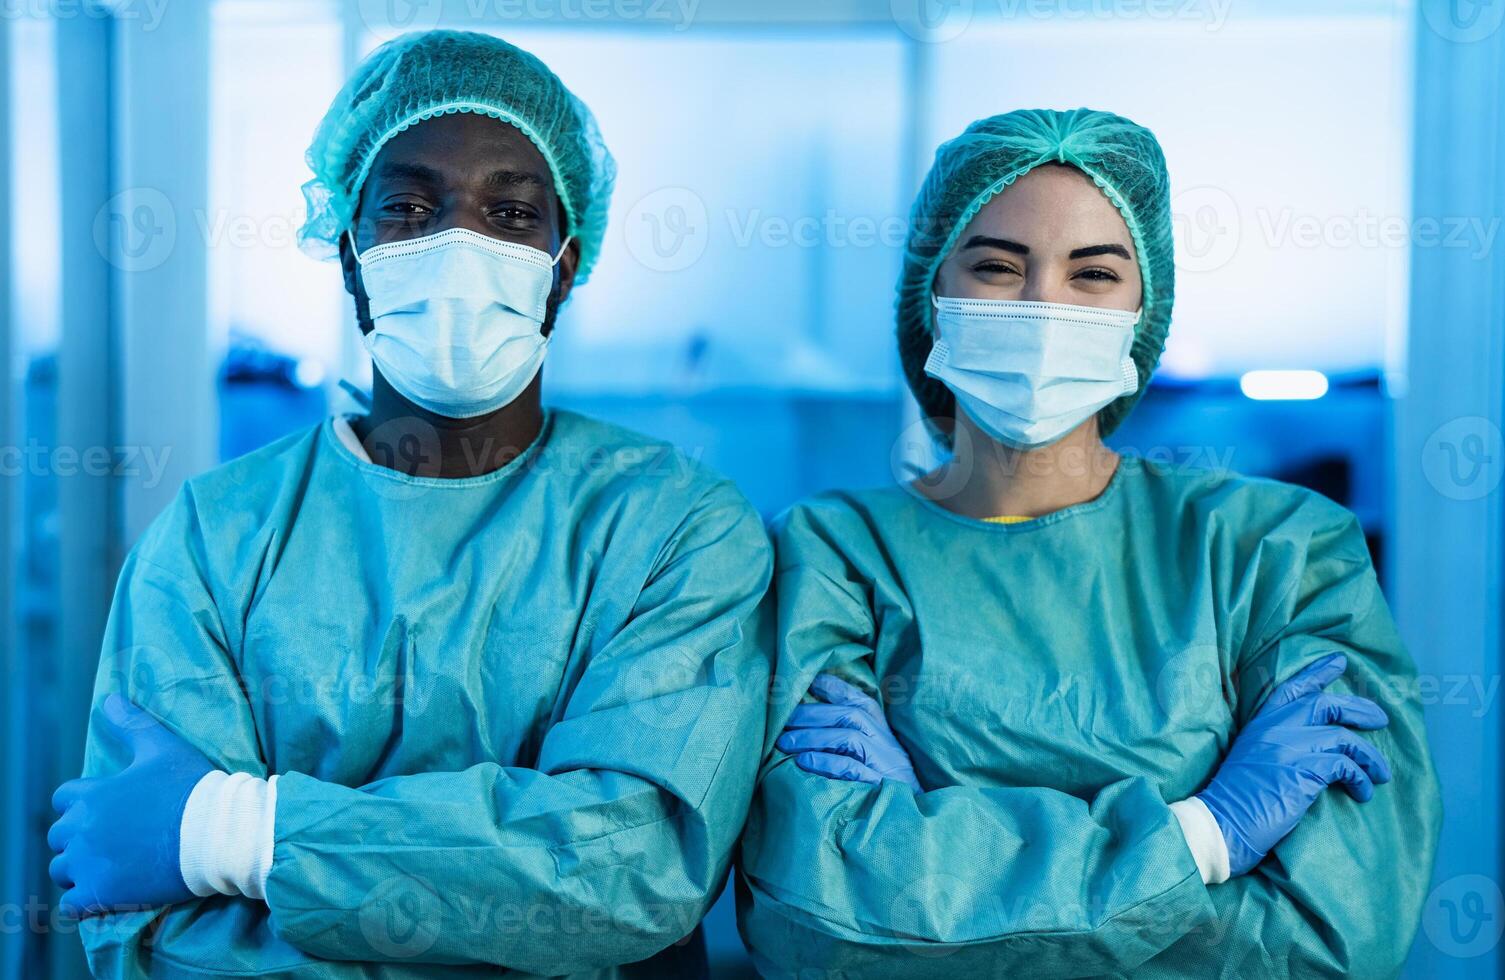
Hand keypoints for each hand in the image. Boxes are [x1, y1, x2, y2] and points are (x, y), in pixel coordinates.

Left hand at [48, 694, 215, 917]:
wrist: (220, 832)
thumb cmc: (193, 788)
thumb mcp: (164, 748)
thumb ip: (132, 724)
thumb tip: (110, 699)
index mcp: (92, 795)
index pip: (64, 798)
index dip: (83, 803)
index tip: (108, 809)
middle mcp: (82, 830)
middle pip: (59, 836)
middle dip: (79, 837)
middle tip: (112, 839)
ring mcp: (90, 864)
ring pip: (62, 870)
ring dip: (79, 868)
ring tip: (108, 867)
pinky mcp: (102, 894)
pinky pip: (72, 904)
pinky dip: (82, 901)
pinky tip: (103, 894)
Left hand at [775, 674, 921, 790]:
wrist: (913, 832)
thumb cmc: (885, 798)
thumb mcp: (874, 766)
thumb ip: (850, 745)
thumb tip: (810, 727)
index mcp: (886, 738)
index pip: (863, 703)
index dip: (836, 689)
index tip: (809, 682)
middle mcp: (889, 747)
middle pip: (851, 715)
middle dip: (813, 713)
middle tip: (782, 721)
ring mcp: (887, 766)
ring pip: (850, 737)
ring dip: (813, 736)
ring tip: (784, 743)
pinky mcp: (881, 789)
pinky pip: (852, 769)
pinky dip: (826, 762)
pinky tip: (803, 762)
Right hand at [1197, 653, 1391, 876]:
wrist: (1222, 822)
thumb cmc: (1237, 798)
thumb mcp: (1252, 757)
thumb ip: (1275, 743)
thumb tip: (1311, 747)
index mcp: (1260, 723)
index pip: (1293, 688)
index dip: (1318, 672)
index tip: (1340, 662)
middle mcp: (1275, 727)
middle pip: (1326, 704)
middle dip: (1360, 709)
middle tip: (1381, 719)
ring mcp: (1288, 746)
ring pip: (1344, 737)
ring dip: (1369, 757)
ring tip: (1381, 774)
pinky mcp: (1303, 770)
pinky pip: (1345, 766)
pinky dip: (1361, 779)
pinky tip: (1364, 792)